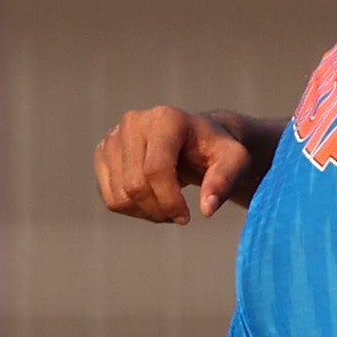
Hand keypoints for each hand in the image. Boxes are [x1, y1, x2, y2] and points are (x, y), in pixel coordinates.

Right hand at [95, 106, 271, 223]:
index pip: (155, 169)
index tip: (186, 217)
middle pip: (135, 185)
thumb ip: (225, 180)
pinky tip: (152, 202)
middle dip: (159, 210)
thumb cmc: (215, 150)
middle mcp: (134, 122)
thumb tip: (207, 208)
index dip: (169, 201)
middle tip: (180, 215)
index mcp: (165, 119)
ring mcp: (113, 137)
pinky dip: (132, 210)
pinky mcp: (102, 154)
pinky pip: (111, 198)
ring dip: (147, 213)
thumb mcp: (234, 160)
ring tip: (168, 206)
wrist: (194, 139)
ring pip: (120, 195)